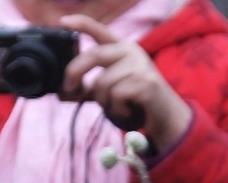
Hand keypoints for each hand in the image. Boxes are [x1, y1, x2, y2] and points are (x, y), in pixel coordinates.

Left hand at [60, 15, 191, 149]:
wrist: (165, 116)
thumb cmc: (135, 101)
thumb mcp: (109, 91)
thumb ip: (88, 89)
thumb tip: (62, 93)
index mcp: (121, 49)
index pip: (99, 31)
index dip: (81, 24)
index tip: (63, 22)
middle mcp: (131, 52)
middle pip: (93, 55)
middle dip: (74, 73)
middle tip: (68, 89)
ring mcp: (140, 66)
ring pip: (103, 82)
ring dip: (102, 102)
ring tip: (115, 107)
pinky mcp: (146, 83)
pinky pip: (116, 96)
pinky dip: (116, 110)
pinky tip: (125, 112)